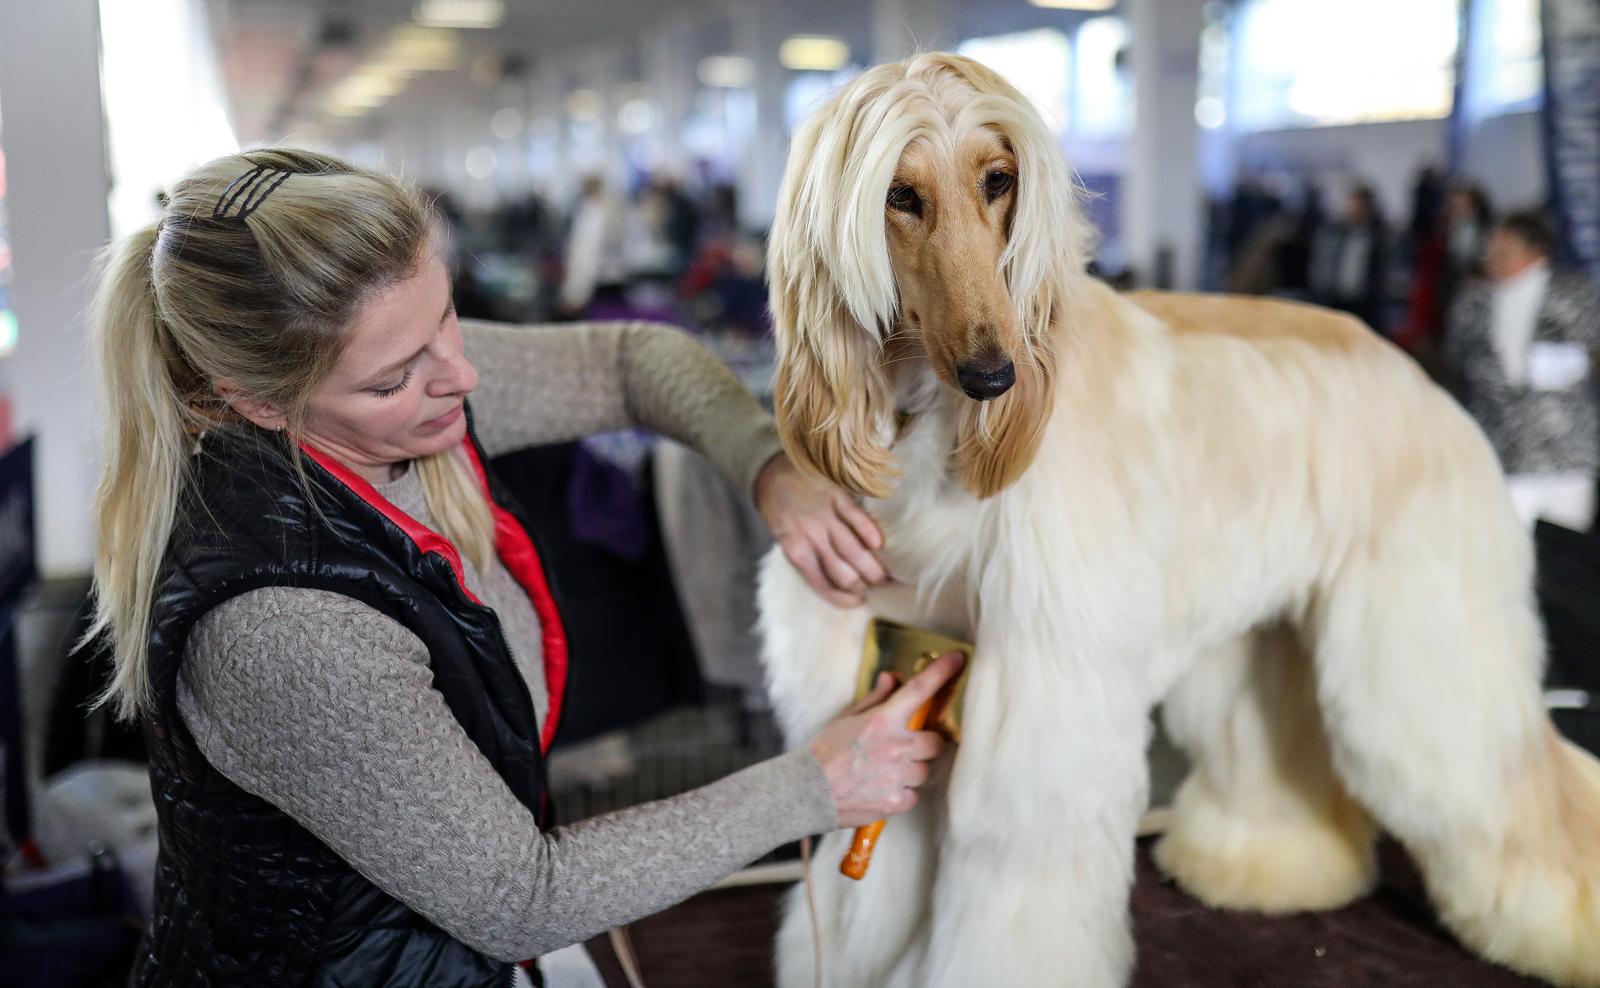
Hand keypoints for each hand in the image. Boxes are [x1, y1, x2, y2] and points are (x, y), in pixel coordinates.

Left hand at [754, 453, 889, 607]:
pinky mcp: (835, 496)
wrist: (768, 471)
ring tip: (884, 575)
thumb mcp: (784, 538)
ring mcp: (824, 517)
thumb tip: (836, 580)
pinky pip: (856, 517)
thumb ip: (807, 556)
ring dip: (872, 566)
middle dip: (862, 585)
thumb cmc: (779, 510)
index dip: (843, 598)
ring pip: (853, 550)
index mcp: (796, 551)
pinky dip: (869, 532)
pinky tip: (878, 544)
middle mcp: (811, 537)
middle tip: (875, 587)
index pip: (823, 585)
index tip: (857, 601)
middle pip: (843, 572)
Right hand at [807, 651, 964, 827]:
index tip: (958, 659)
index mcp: (883, 721)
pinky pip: (913, 795)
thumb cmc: (825, 753)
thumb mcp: (846, 718)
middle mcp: (895, 747)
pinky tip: (883, 789)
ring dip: (912, 770)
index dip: (941, 672)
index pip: (919, 690)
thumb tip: (891, 679)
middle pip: (937, 742)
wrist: (807, 791)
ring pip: (925, 771)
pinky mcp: (895, 801)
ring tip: (887, 771)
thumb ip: (875, 700)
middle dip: (926, 744)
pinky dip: (902, 793)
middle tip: (909, 747)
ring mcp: (897, 776)